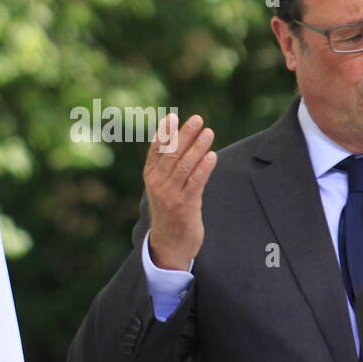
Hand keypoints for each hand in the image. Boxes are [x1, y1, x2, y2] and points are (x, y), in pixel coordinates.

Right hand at [144, 113, 216, 269]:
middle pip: (172, 154)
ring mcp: (170, 194)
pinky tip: (212, 156)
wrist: (169, 244)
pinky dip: (204, 168)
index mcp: (150, 176)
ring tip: (209, 133)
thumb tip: (179, 141)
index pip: (156, 149)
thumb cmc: (170, 211)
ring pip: (184, 165)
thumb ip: (168, 167)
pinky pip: (195, 182)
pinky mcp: (184, 205)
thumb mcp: (163, 187)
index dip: (164, 132)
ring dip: (198, 147)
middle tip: (197, 119)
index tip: (172, 116)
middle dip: (185, 134)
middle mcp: (157, 184)